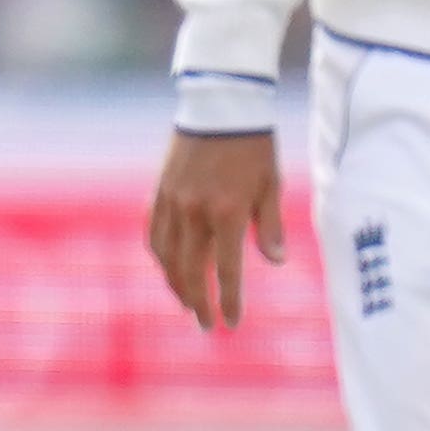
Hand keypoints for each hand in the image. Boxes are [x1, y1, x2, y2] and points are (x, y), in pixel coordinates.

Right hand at [146, 128, 286, 331]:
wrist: (220, 105)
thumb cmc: (254, 145)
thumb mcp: (271, 185)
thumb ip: (270, 226)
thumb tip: (275, 262)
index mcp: (226, 212)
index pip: (226, 270)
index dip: (228, 301)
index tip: (232, 323)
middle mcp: (194, 212)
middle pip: (189, 272)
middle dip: (197, 303)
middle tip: (205, 325)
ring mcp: (172, 202)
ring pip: (166, 258)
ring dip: (175, 285)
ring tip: (187, 302)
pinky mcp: (160, 192)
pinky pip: (154, 234)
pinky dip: (159, 257)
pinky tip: (168, 268)